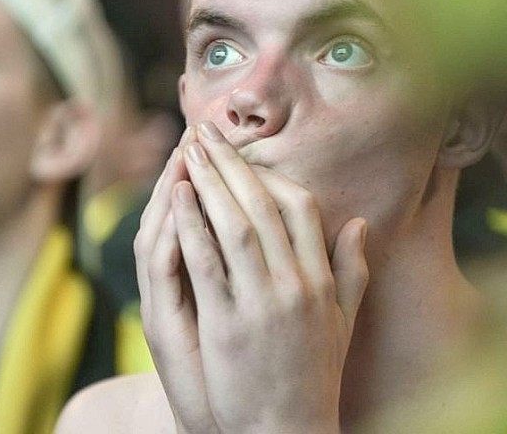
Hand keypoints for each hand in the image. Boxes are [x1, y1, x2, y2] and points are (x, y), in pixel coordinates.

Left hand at [136, 122, 368, 433]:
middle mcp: (296, 286)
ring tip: (186, 150)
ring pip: (234, 226)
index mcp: (320, 281)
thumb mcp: (341, 324)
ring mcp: (263, 305)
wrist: (288, 433)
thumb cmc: (312, 376)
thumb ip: (351, 272)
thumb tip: (359, 223)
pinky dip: (191, 225)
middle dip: (231, 163)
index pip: (301, 208)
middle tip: (204, 132)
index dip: (269, 173)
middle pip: (262, 206)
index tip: (244, 152)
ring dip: (209, 182)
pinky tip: (177, 196)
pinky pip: (206, 263)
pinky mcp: (228, 326)